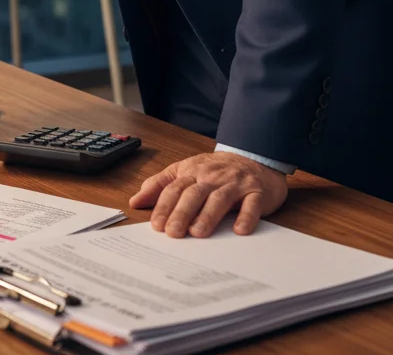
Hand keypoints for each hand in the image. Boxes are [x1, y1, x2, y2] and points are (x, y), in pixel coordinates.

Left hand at [129, 152, 287, 237]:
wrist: (254, 158)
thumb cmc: (215, 171)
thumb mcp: (185, 171)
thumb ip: (160, 185)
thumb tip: (135, 201)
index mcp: (192, 171)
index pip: (174, 188)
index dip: (164, 205)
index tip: (156, 225)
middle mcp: (212, 176)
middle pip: (194, 193)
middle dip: (181, 212)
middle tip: (173, 233)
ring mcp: (235, 183)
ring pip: (219, 198)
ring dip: (208, 215)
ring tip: (198, 233)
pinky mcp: (257, 192)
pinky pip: (252, 204)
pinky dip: (246, 217)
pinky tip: (239, 231)